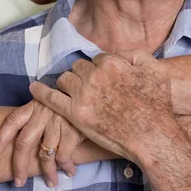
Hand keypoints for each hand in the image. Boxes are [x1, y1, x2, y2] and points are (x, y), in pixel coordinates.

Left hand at [0, 99, 84, 187]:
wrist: (91, 93)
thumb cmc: (67, 100)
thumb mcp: (49, 102)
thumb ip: (36, 116)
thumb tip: (22, 139)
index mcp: (33, 106)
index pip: (12, 122)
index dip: (0, 138)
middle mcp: (42, 114)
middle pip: (24, 143)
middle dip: (19, 166)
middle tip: (19, 182)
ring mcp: (57, 122)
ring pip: (45, 154)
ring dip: (47, 172)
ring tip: (51, 182)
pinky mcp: (73, 130)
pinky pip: (64, 155)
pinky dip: (66, 166)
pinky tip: (69, 171)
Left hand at [30, 51, 172, 161]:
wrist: (151, 136)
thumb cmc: (157, 105)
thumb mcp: (155, 70)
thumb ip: (137, 56)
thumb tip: (122, 54)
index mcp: (111, 63)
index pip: (97, 59)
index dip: (100, 69)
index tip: (102, 79)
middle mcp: (94, 75)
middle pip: (79, 68)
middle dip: (83, 75)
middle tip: (90, 88)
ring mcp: (83, 94)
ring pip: (65, 80)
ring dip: (68, 84)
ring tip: (72, 92)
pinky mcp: (75, 113)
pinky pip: (51, 98)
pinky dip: (41, 92)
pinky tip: (33, 88)